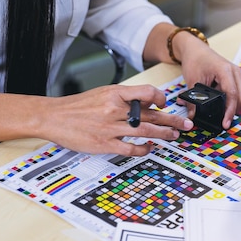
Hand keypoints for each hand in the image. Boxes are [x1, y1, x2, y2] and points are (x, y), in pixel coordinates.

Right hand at [41, 84, 193, 155]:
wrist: (54, 116)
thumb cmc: (78, 106)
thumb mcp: (102, 93)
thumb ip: (124, 98)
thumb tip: (146, 103)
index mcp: (115, 93)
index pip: (147, 92)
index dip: (161, 97)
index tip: (166, 103)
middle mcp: (115, 109)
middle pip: (152, 114)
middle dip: (173, 120)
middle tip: (186, 124)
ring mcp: (111, 127)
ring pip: (146, 131)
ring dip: (164, 134)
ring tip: (174, 136)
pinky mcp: (105, 143)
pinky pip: (131, 148)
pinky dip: (143, 149)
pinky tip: (149, 148)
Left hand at [179, 43, 240, 128]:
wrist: (194, 48)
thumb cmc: (194, 59)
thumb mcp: (192, 80)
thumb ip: (193, 100)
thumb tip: (193, 116)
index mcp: (225, 70)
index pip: (232, 94)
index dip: (229, 111)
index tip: (225, 123)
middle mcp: (234, 72)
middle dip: (233, 111)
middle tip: (223, 122)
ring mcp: (235, 75)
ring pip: (240, 96)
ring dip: (232, 106)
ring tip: (220, 114)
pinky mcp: (233, 78)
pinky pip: (236, 93)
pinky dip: (230, 101)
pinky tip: (220, 105)